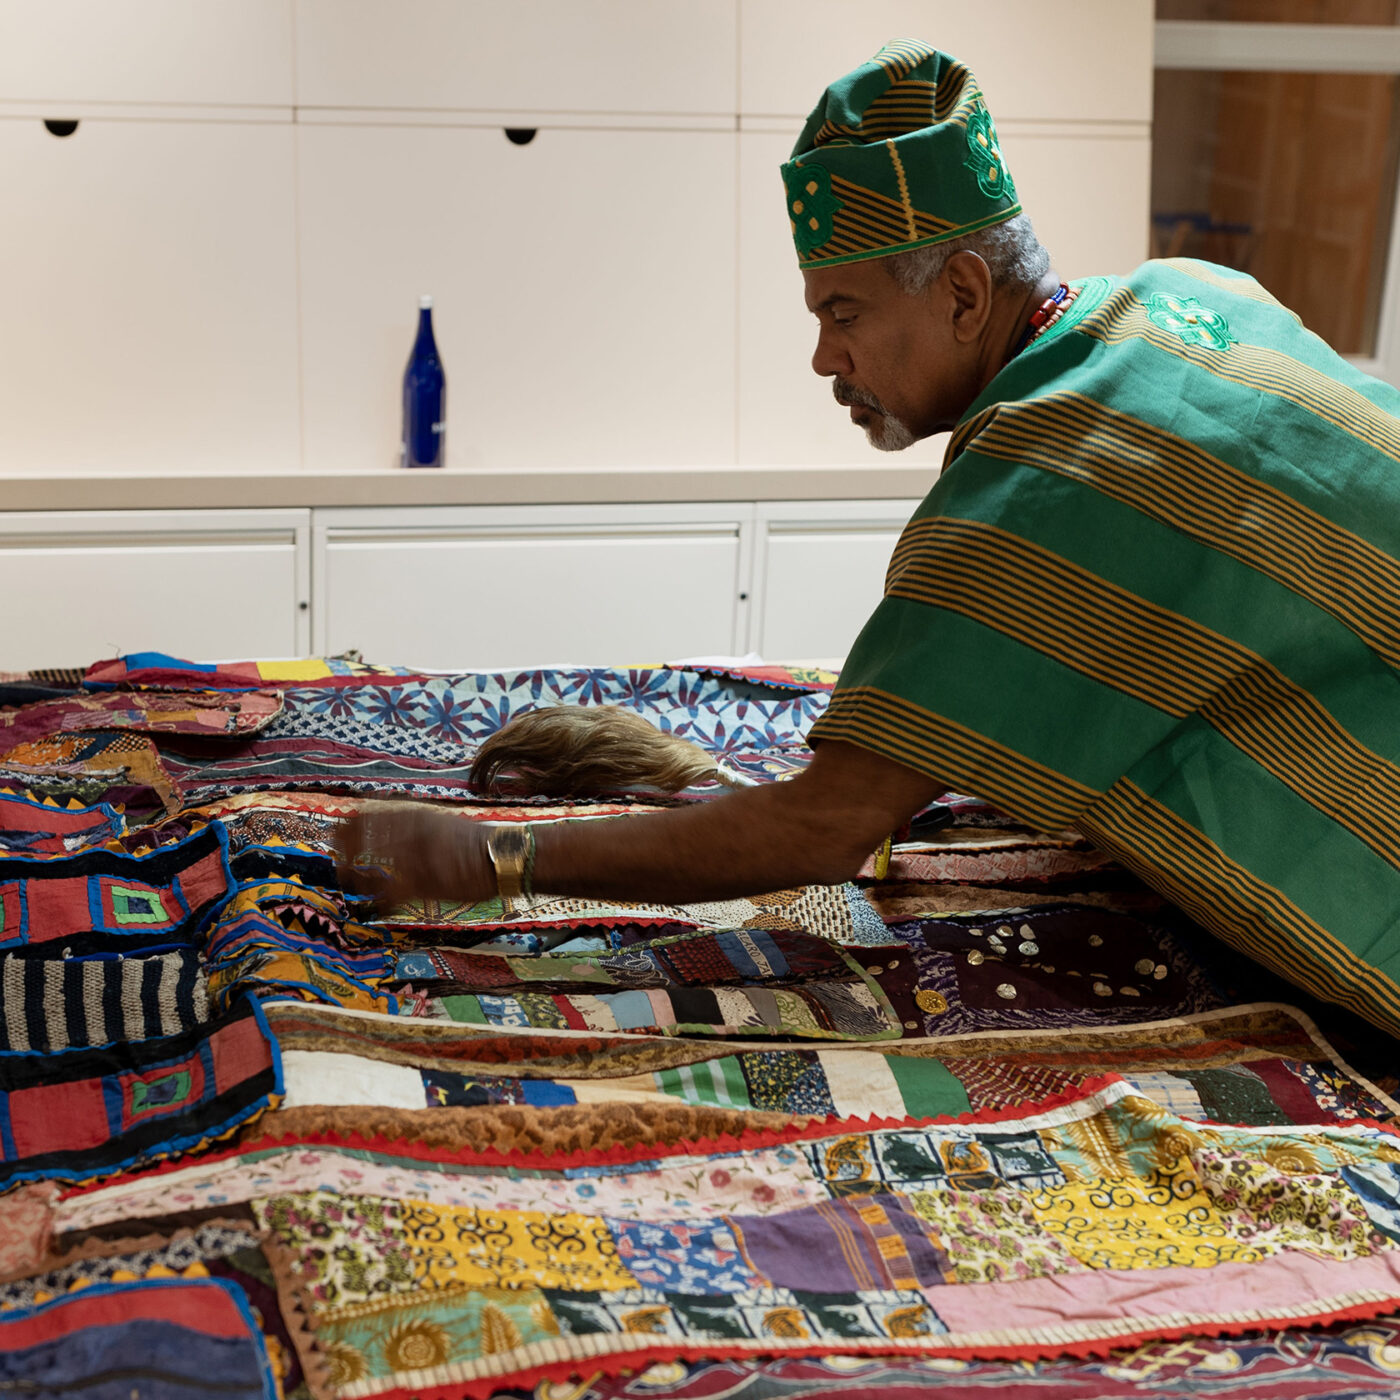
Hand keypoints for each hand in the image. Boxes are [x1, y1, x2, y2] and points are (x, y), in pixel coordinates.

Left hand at [336, 802, 492, 905]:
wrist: (503, 855)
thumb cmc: (472, 841)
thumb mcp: (441, 820)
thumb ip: (414, 822)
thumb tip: (389, 824)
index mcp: (415, 814)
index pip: (367, 813)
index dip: (347, 825)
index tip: (336, 835)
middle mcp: (410, 833)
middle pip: (361, 839)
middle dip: (343, 853)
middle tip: (338, 865)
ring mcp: (416, 858)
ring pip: (369, 868)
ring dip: (355, 879)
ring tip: (351, 885)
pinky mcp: (425, 884)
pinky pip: (389, 894)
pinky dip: (379, 902)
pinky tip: (379, 907)